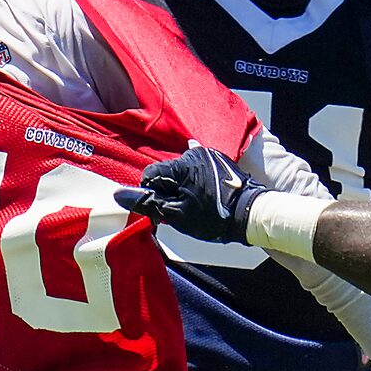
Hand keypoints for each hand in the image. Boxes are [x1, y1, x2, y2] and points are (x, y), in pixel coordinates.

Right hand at [117, 142, 267, 243]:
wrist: (251, 214)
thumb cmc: (215, 217)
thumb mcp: (176, 214)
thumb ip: (147, 203)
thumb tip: (119, 195)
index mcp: (180, 165)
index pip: (150, 175)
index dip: (151, 194)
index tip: (161, 209)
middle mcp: (193, 153)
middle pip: (167, 174)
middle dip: (168, 192)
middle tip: (181, 211)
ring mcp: (208, 155)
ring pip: (182, 173)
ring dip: (183, 188)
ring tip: (197, 205)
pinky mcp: (219, 161)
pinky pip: (198, 170)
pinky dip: (196, 182)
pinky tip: (205, 196)